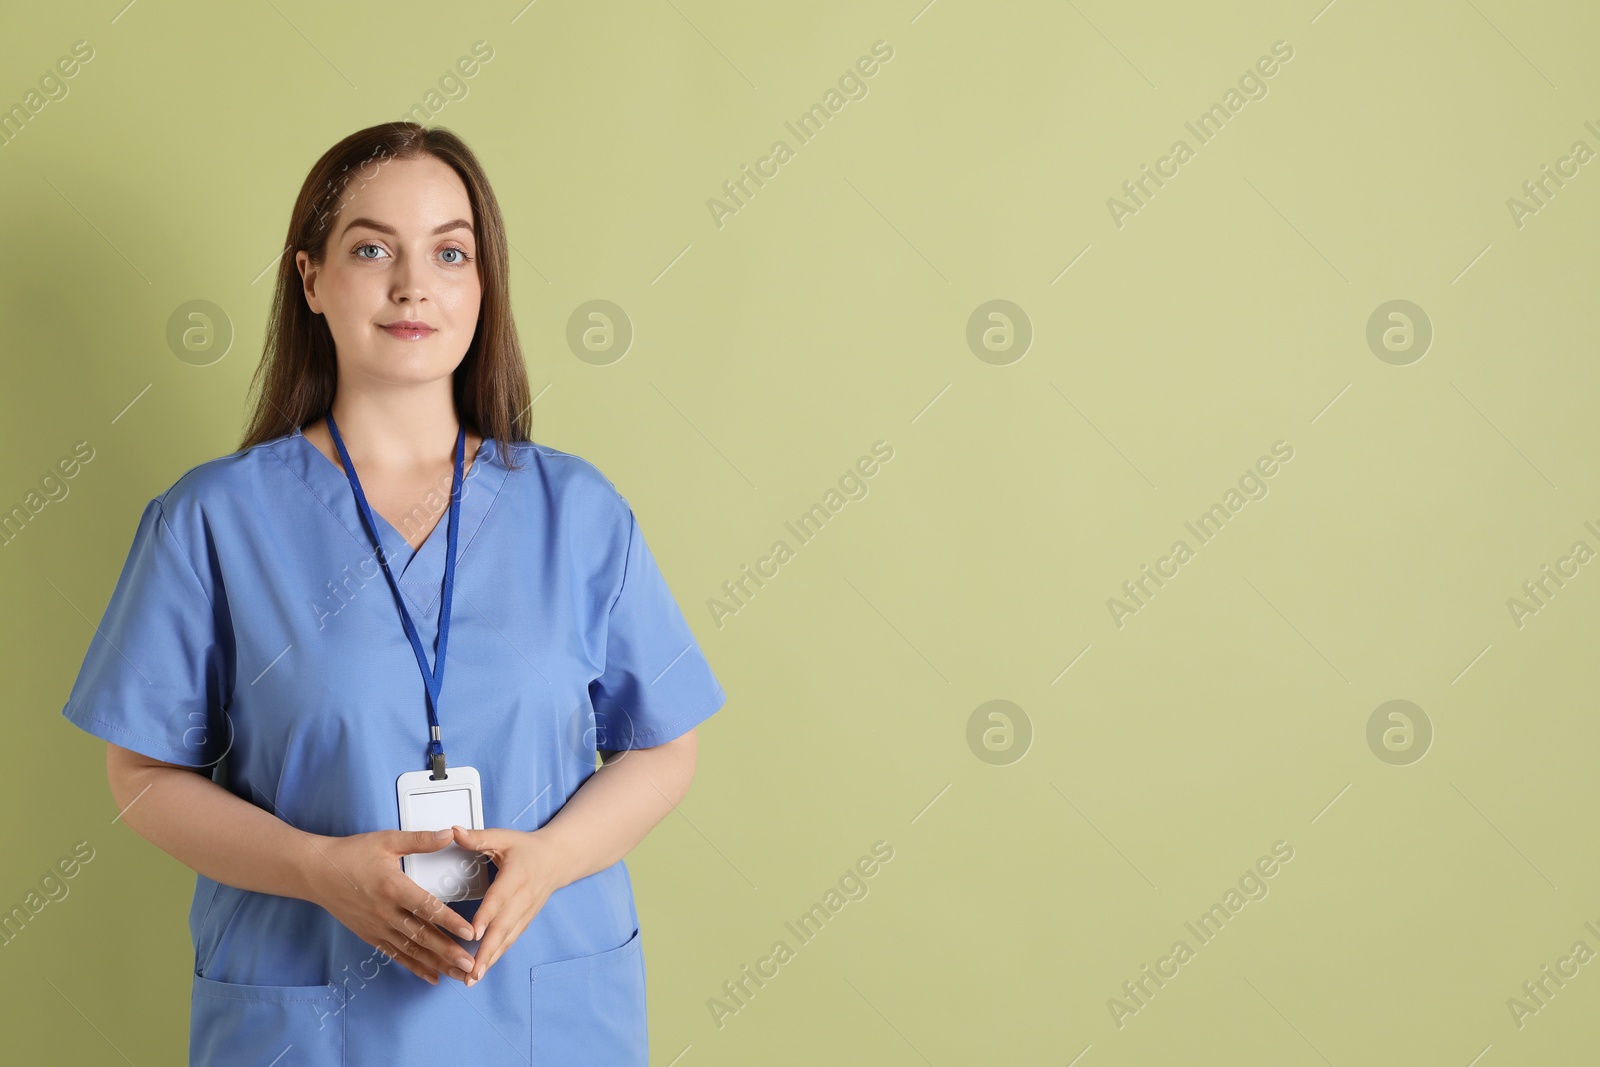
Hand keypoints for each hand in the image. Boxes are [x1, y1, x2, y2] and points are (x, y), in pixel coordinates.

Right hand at [306, 828, 480, 985]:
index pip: (427, 908)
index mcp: (394, 887)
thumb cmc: (352, 854)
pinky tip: (432, 976)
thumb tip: (450, 833)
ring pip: (412, 950)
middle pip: (422, 936)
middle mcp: (386, 912)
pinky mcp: (370, 935)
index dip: (450, 921)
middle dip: (448, 952)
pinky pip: (396, 955)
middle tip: (471, 965)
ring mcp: (377, 927)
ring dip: (437, 963)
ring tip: (459, 974)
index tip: (470, 933)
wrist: (316, 873)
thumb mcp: (387, 841)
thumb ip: (421, 840)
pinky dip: (415, 967)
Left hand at [450, 825, 569, 985]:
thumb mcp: (503, 837)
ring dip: (491, 959)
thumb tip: (453, 832)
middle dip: (487, 951)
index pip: (499, 898)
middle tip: (472, 971)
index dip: (487, 916)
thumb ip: (478, 837)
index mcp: (516, 875)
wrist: (559, 858)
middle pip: (504, 927)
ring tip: (474, 978)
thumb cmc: (527, 848)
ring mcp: (526, 911)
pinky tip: (484, 969)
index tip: (474, 933)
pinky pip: (511, 940)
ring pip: (508, 938)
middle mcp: (523, 897)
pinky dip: (498, 956)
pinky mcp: (526, 920)